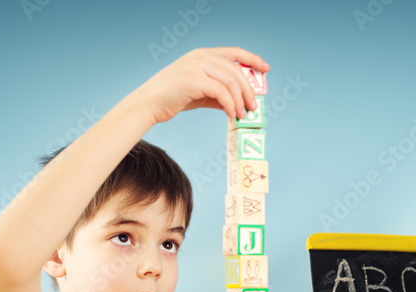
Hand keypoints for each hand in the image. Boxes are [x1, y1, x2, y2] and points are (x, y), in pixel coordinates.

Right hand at [132, 47, 269, 125]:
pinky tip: (232, 115)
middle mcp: (201, 56)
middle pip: (236, 70)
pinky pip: (221, 92)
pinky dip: (230, 105)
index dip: (252, 59)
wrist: (149, 104)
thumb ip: (219, 93)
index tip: (265, 68)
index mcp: (203, 54)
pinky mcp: (193, 81)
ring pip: (231, 81)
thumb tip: (239, 103)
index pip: (234, 52)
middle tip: (254, 106)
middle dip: (249, 89)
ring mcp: (196, 66)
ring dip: (241, 100)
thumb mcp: (200, 92)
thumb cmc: (173, 97)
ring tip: (243, 114)